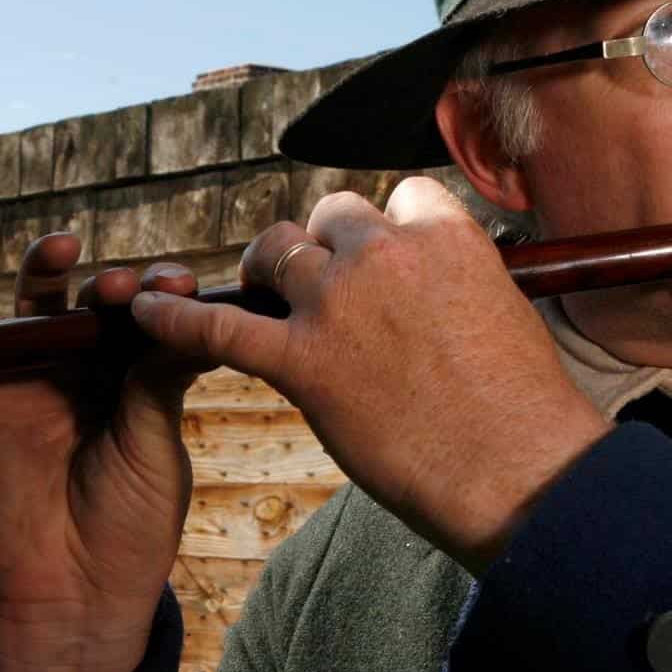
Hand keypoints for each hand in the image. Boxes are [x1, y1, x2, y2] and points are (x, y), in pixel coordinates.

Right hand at [0, 228, 214, 671]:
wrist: (78, 589)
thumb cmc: (130, 521)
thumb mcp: (155, 440)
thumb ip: (157, 376)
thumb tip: (182, 310)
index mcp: (140, 379)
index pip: (153, 319)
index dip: (167, 296)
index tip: (187, 285)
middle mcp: (89, 371)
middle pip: (99, 304)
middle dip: (116, 286)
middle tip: (130, 286)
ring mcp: (38, 378)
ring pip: (41, 306)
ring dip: (49, 268)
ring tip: (63, 244)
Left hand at [128, 178, 610, 572]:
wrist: (520, 474)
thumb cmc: (525, 416)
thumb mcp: (502, 319)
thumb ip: (458, 291)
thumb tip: (437, 299)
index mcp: (448, 237)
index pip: (399, 197)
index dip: (384, 230)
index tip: (384, 262)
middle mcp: (387, 254)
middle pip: (329, 217)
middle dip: (321, 247)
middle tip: (319, 288)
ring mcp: (338, 303)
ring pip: (276, 250)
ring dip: (265, 270)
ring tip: (262, 297)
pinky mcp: (302, 362)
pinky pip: (219, 324)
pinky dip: (176, 318)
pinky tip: (146, 315)